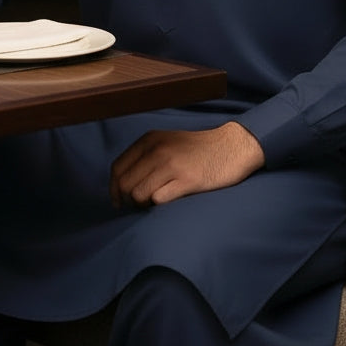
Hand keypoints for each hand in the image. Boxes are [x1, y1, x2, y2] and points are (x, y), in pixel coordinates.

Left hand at [110, 122, 264, 207]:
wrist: (231, 146)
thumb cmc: (198, 149)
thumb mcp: (167, 142)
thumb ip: (145, 156)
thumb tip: (123, 183)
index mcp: (149, 140)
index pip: (117, 168)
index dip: (114, 189)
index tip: (119, 202)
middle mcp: (156, 150)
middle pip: (124, 184)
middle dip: (127, 200)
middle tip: (140, 205)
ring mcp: (171, 165)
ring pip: (138, 194)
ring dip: (143, 204)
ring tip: (156, 202)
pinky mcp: (187, 180)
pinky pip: (159, 199)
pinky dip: (159, 204)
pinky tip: (169, 200)